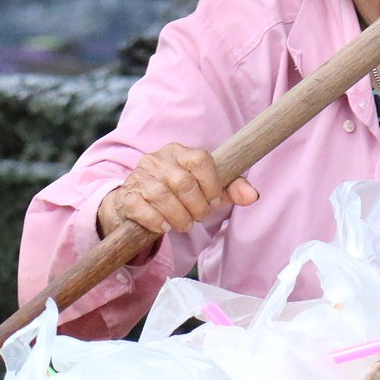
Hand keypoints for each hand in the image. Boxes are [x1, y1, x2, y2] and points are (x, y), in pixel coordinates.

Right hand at [96, 143, 259, 238]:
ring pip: (163, 196)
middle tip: (198, 218)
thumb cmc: (176, 196)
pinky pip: (142, 208)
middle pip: (183, 182)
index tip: (214, 200)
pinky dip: (157, 221)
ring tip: (184, 225)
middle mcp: (156, 160)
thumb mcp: (205, 190)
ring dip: (179, 217)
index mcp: (178, 152)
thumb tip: (252, 195)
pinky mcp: (126, 197)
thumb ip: (230, 189)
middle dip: (196, 206)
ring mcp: (138, 177)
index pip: (200, 159)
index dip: (211, 184)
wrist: (135, 205)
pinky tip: (164, 227)